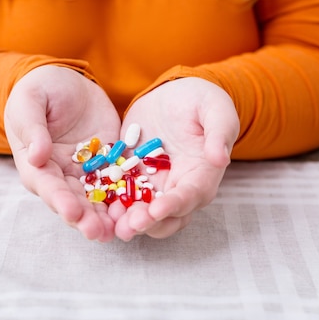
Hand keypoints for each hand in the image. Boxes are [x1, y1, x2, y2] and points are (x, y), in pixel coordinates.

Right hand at [4, 65, 120, 241]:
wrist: (67, 79)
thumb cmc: (39, 90)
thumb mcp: (30, 102)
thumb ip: (32, 128)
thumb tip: (37, 157)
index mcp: (37, 165)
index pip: (48, 187)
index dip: (60, 201)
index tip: (72, 213)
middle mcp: (61, 176)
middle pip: (73, 202)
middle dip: (86, 219)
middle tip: (99, 233)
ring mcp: (85, 173)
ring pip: (97, 200)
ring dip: (107, 217)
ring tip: (119, 232)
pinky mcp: (108, 163)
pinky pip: (118, 182)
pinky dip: (126, 196)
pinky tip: (139, 209)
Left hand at [111, 77, 239, 240]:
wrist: (174, 94)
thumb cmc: (201, 101)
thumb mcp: (216, 110)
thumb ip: (219, 133)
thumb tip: (220, 159)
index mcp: (202, 176)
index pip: (190, 197)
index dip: (174, 206)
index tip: (157, 210)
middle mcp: (178, 188)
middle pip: (167, 217)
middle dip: (149, 223)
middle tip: (130, 225)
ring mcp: (154, 186)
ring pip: (143, 214)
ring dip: (128, 221)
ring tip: (112, 223)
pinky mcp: (132, 178)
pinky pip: (121, 195)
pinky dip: (111, 203)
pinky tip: (98, 205)